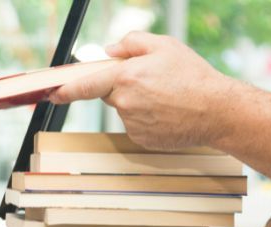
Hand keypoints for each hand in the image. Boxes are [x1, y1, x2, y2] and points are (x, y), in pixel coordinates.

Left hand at [49, 31, 234, 149]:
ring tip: (167, 98)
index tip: (53, 93)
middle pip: (110, 94)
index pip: (86, 84)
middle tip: (152, 82)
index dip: (66, 90)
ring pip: (124, 110)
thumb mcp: (164, 46)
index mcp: (126, 77)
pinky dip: (147, 119)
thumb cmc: (193, 76)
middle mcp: (124, 103)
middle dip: (123, 87)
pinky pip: (136, 125)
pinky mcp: (141, 139)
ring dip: (137, 103)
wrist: (217, 111)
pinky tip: (167, 113)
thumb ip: (131, 43)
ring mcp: (132, 124)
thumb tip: (108, 51)